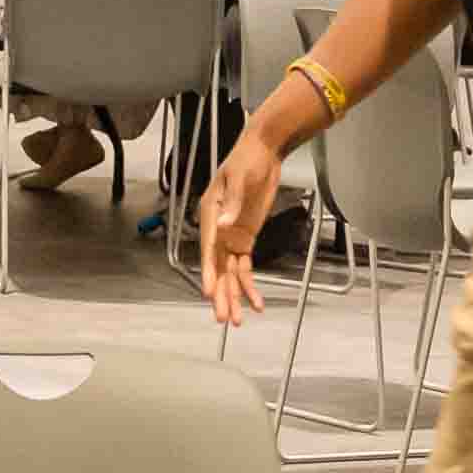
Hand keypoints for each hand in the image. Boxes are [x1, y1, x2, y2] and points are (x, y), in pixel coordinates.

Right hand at [189, 137, 278, 322]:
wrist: (264, 151)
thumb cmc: (248, 160)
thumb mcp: (241, 179)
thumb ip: (234, 204)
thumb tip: (223, 225)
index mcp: (210, 214)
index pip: (209, 249)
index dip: (210, 272)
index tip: (210, 292)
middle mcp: (217, 230)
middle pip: (218, 268)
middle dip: (222, 294)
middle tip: (225, 318)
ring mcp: (231, 237)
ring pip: (230, 273)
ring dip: (234, 296)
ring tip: (238, 320)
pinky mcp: (245, 239)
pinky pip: (245, 267)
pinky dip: (249, 284)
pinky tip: (255, 302)